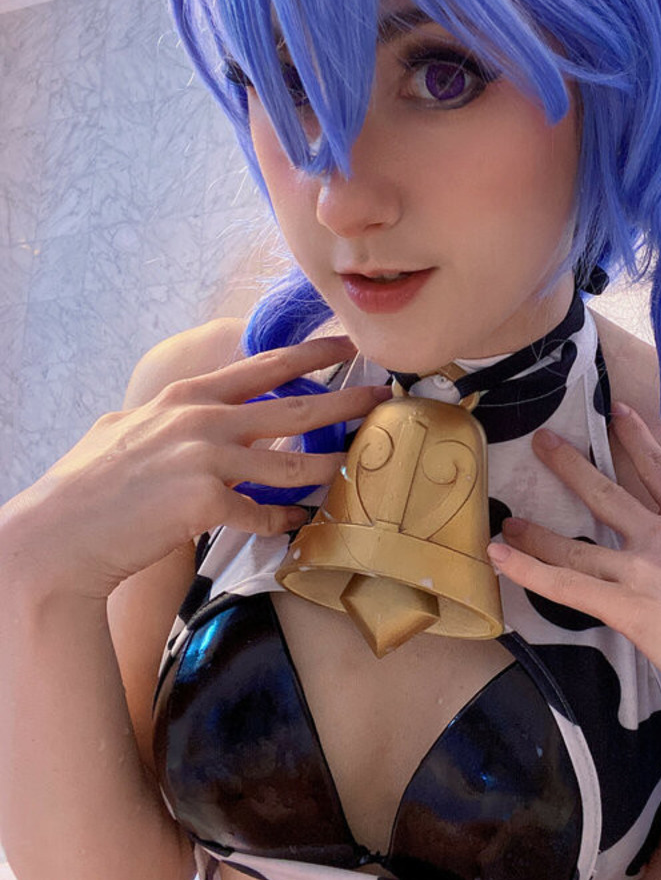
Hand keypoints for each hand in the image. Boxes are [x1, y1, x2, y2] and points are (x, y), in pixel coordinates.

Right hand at [2, 337, 390, 602]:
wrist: (59, 537)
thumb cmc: (87, 486)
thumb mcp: (124, 428)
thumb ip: (164, 413)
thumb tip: (184, 408)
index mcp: (187, 397)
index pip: (263, 366)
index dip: (310, 353)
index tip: (345, 342)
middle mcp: (202, 421)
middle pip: (294, 408)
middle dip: (345, 400)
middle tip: (382, 397)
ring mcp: (206, 461)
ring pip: (291, 464)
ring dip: (330, 467)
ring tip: (359, 467)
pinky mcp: (207, 504)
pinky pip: (263, 513)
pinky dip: (284, 519)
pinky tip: (299, 523)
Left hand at [488, 402, 660, 728]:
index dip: (638, 439)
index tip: (617, 413)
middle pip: (606, 493)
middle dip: (569, 464)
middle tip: (542, 440)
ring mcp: (643, 571)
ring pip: (575, 544)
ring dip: (536, 530)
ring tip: (506, 516)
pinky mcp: (626, 608)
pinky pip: (564, 586)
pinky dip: (527, 570)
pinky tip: (498, 556)